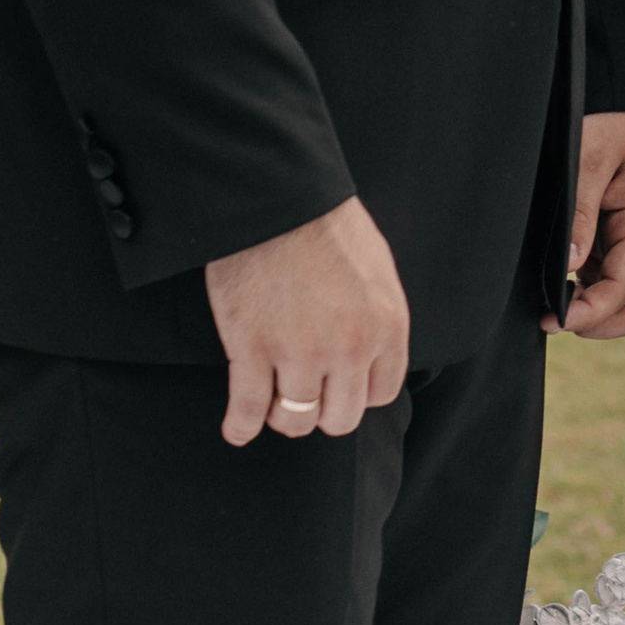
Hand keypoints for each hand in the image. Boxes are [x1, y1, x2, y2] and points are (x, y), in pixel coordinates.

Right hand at [205, 195, 409, 445]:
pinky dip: (240, 425)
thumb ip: (378, 317)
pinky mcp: (253, 351)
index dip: (355, 393)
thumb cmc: (326, 224)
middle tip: (304, 393)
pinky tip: (237, 427)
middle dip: (321, 410)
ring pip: (295, 421)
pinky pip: (249, 411)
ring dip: (282, 415)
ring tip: (272, 401)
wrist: (277, 196)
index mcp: (387, 327)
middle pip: (340, 418)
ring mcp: (300, 355)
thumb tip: (370, 353)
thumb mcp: (376, 269)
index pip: (380, 394)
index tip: (338, 386)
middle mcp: (349, 349)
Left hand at [558, 111, 624, 339]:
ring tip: (549, 299)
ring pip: (622, 295)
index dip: (592, 314)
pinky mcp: (613, 231)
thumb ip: (580, 213)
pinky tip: (555, 277)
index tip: (553, 319)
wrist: (616, 88)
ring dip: (590, 306)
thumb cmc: (607, 115)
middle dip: (600, 323)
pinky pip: (605, 274)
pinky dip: (583, 286)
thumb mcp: (588, 157)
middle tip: (555, 317)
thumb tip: (569, 267)